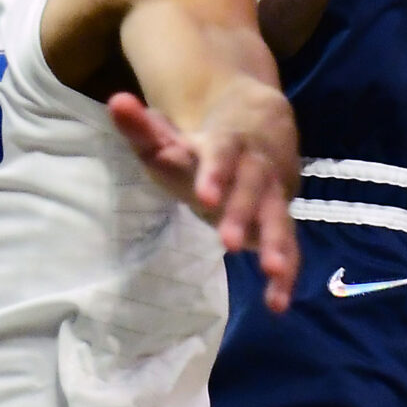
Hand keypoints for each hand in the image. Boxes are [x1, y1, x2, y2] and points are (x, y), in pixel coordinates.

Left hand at [108, 84, 300, 312]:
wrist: (259, 135)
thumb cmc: (199, 149)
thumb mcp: (168, 137)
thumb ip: (142, 127)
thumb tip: (116, 102)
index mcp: (227, 146)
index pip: (222, 155)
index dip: (214, 173)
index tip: (204, 196)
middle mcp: (255, 170)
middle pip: (252, 189)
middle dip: (242, 214)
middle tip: (228, 242)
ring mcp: (272, 198)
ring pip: (277, 218)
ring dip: (276, 245)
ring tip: (273, 271)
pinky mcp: (278, 224)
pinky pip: (289, 250)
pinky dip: (286, 275)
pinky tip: (277, 304)